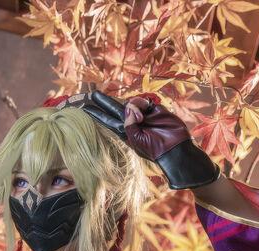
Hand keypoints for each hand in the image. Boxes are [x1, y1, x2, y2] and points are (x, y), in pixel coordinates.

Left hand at [81, 91, 219, 189]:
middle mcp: (131, 121)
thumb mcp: (137, 139)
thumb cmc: (154, 149)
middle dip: (103, 101)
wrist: (174, 148)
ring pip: (130, 102)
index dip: (96, 114)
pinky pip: (143, 101)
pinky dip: (143, 103)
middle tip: (91, 94)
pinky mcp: (153, 108)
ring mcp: (142, 114)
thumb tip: (128, 106)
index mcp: (124, 132)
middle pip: (113, 108)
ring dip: (133, 106)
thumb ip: (128, 123)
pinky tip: (147, 112)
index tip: (84, 108)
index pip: (107, 120)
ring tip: (142, 118)